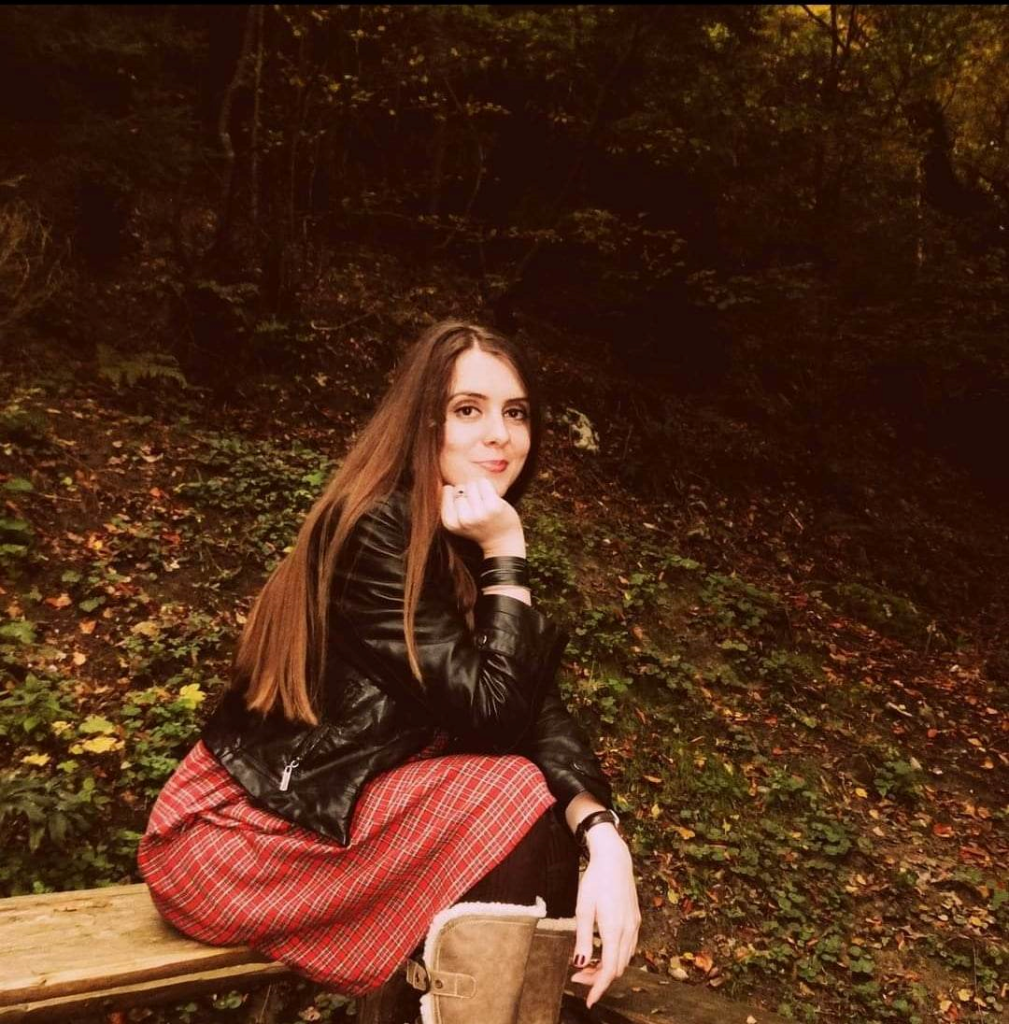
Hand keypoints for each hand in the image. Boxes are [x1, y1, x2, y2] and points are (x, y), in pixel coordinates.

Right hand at [440, 478, 522, 552]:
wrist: (502, 539)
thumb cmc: (478, 526)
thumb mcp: (456, 520)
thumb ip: (448, 505)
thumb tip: (446, 486)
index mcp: (450, 523)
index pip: (447, 490)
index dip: (456, 494)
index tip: (464, 506)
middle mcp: (464, 519)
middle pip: (459, 488)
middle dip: (467, 492)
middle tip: (475, 507)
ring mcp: (479, 513)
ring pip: (471, 484)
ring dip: (477, 489)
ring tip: (483, 503)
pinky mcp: (494, 506)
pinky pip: (483, 483)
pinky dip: (487, 486)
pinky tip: (490, 498)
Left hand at [569, 829, 639, 1009]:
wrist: (615, 859)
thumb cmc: (595, 880)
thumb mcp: (583, 908)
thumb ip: (583, 938)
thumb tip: (580, 964)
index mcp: (614, 929)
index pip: (610, 970)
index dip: (599, 988)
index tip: (588, 1001)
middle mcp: (628, 930)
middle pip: (617, 968)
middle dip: (598, 978)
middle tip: (577, 976)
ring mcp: (634, 925)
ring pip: (624, 959)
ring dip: (607, 967)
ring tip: (587, 965)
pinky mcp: (635, 919)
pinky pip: (628, 947)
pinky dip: (616, 956)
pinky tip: (603, 952)